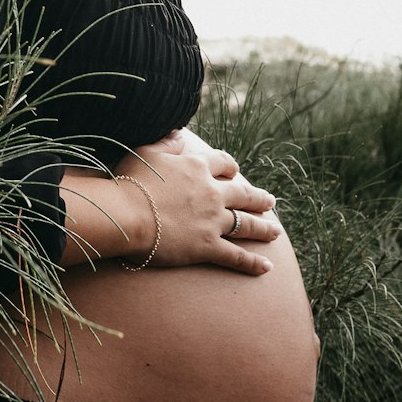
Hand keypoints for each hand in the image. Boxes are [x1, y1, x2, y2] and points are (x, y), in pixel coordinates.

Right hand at [113, 129, 280, 275]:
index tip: (235, 172)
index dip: (230, 167)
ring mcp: (213, 221)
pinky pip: (236, 256)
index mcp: (197, 167)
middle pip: (243, 194)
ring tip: (275, 232)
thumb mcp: (146, 153)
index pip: (223, 163)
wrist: (127, 215)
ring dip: (263, 228)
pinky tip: (266, 267)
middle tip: (270, 202)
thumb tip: (180, 134)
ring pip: (246, 224)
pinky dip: (252, 263)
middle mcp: (212, 193)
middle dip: (258, 199)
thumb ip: (167, 143)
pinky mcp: (208, 246)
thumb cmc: (131, 182)